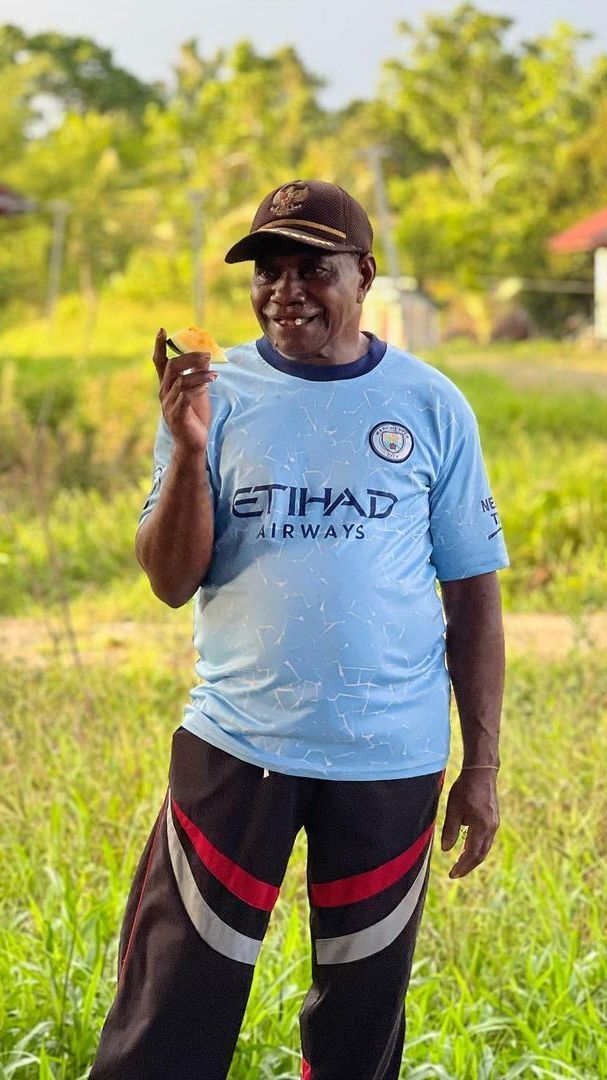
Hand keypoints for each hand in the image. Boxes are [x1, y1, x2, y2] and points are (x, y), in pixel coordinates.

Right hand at [152, 328, 217, 453]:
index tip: (162, 330)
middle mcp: (165, 393)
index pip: (159, 363)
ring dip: (199, 374)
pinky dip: (197, 388)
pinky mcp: (178, 415)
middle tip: (207, 355)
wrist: (192, 444)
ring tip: (215, 374)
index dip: (160, 346)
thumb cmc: (194, 417)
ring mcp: (169, 404)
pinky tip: (208, 384)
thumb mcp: (198, 392)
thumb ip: (199, 376)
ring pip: (181, 381)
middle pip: (172, 367)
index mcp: (167, 386)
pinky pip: (185, 396)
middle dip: (190, 358)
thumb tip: (206, 357)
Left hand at [440, 769, 498, 878]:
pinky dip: (477, 847)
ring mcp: (494, 824)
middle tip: (455, 874)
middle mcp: (491, 828)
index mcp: (482, 827)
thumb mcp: (454, 809)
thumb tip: (446, 850)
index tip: (452, 874)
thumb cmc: (465, 789)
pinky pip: (486, 839)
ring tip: (460, 864)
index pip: (472, 854)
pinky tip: (467, 848)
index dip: (462, 866)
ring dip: (473, 858)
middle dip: (468, 866)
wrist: (481, 772)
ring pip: (485, 848)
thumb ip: (450, 830)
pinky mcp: (493, 819)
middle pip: (480, 854)